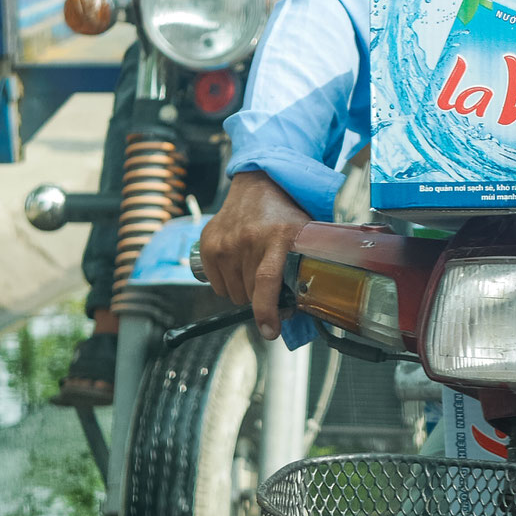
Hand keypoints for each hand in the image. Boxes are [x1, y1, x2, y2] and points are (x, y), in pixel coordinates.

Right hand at [198, 172, 310, 337]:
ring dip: (243, 289)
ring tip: (253, 266)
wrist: (259, 184)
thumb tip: (308, 311)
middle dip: (260, 297)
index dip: (266, 312)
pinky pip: (216, 285)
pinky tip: (238, 263)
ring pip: (232, 293)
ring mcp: (225, 242)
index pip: (266, 282)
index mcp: (278, 238)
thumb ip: (307, 269)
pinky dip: (227, 282)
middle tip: (269, 279)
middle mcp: (248, 239)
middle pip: (249, 294)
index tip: (270, 331)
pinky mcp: (208, 244)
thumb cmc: (285, 215)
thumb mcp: (305, 236)